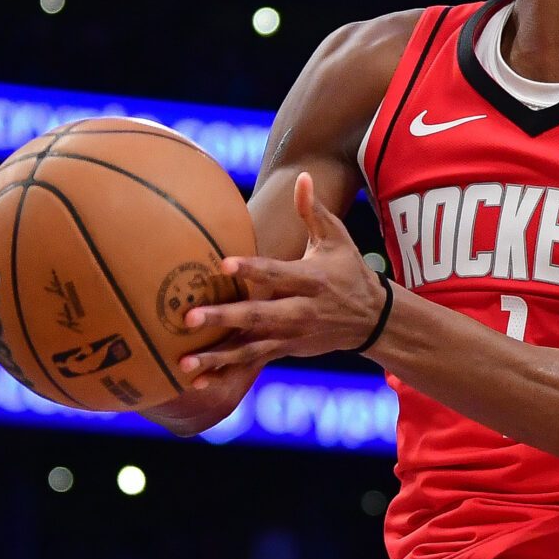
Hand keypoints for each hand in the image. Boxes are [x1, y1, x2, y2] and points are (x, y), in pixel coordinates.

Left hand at [180, 173, 386, 383]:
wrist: (373, 320)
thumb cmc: (349, 271)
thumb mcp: (337, 239)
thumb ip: (313, 211)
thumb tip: (301, 176)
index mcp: (311, 280)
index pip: (277, 273)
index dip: (252, 270)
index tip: (224, 265)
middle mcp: (301, 311)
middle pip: (259, 316)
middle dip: (224, 318)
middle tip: (190, 317)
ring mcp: (292, 335)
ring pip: (251, 348)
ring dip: (218, 357)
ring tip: (185, 363)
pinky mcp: (286, 350)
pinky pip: (253, 364)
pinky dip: (227, 373)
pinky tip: (200, 382)